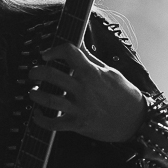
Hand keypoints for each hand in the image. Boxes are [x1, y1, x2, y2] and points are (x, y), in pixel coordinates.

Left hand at [28, 43, 145, 141]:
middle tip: (33, 74)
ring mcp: (80, 107)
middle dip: (36, 72)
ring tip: (32, 92)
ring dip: (35, 95)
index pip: (69, 52)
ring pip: (49, 99)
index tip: (45, 55)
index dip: (53, 50)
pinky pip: (54, 123)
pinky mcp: (78, 124)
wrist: (135, 119)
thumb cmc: (122, 93)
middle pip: (51, 75)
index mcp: (91, 72)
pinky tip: (37, 115)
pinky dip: (41, 120)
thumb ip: (89, 58)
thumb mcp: (108, 70)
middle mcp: (84, 88)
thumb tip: (78, 43)